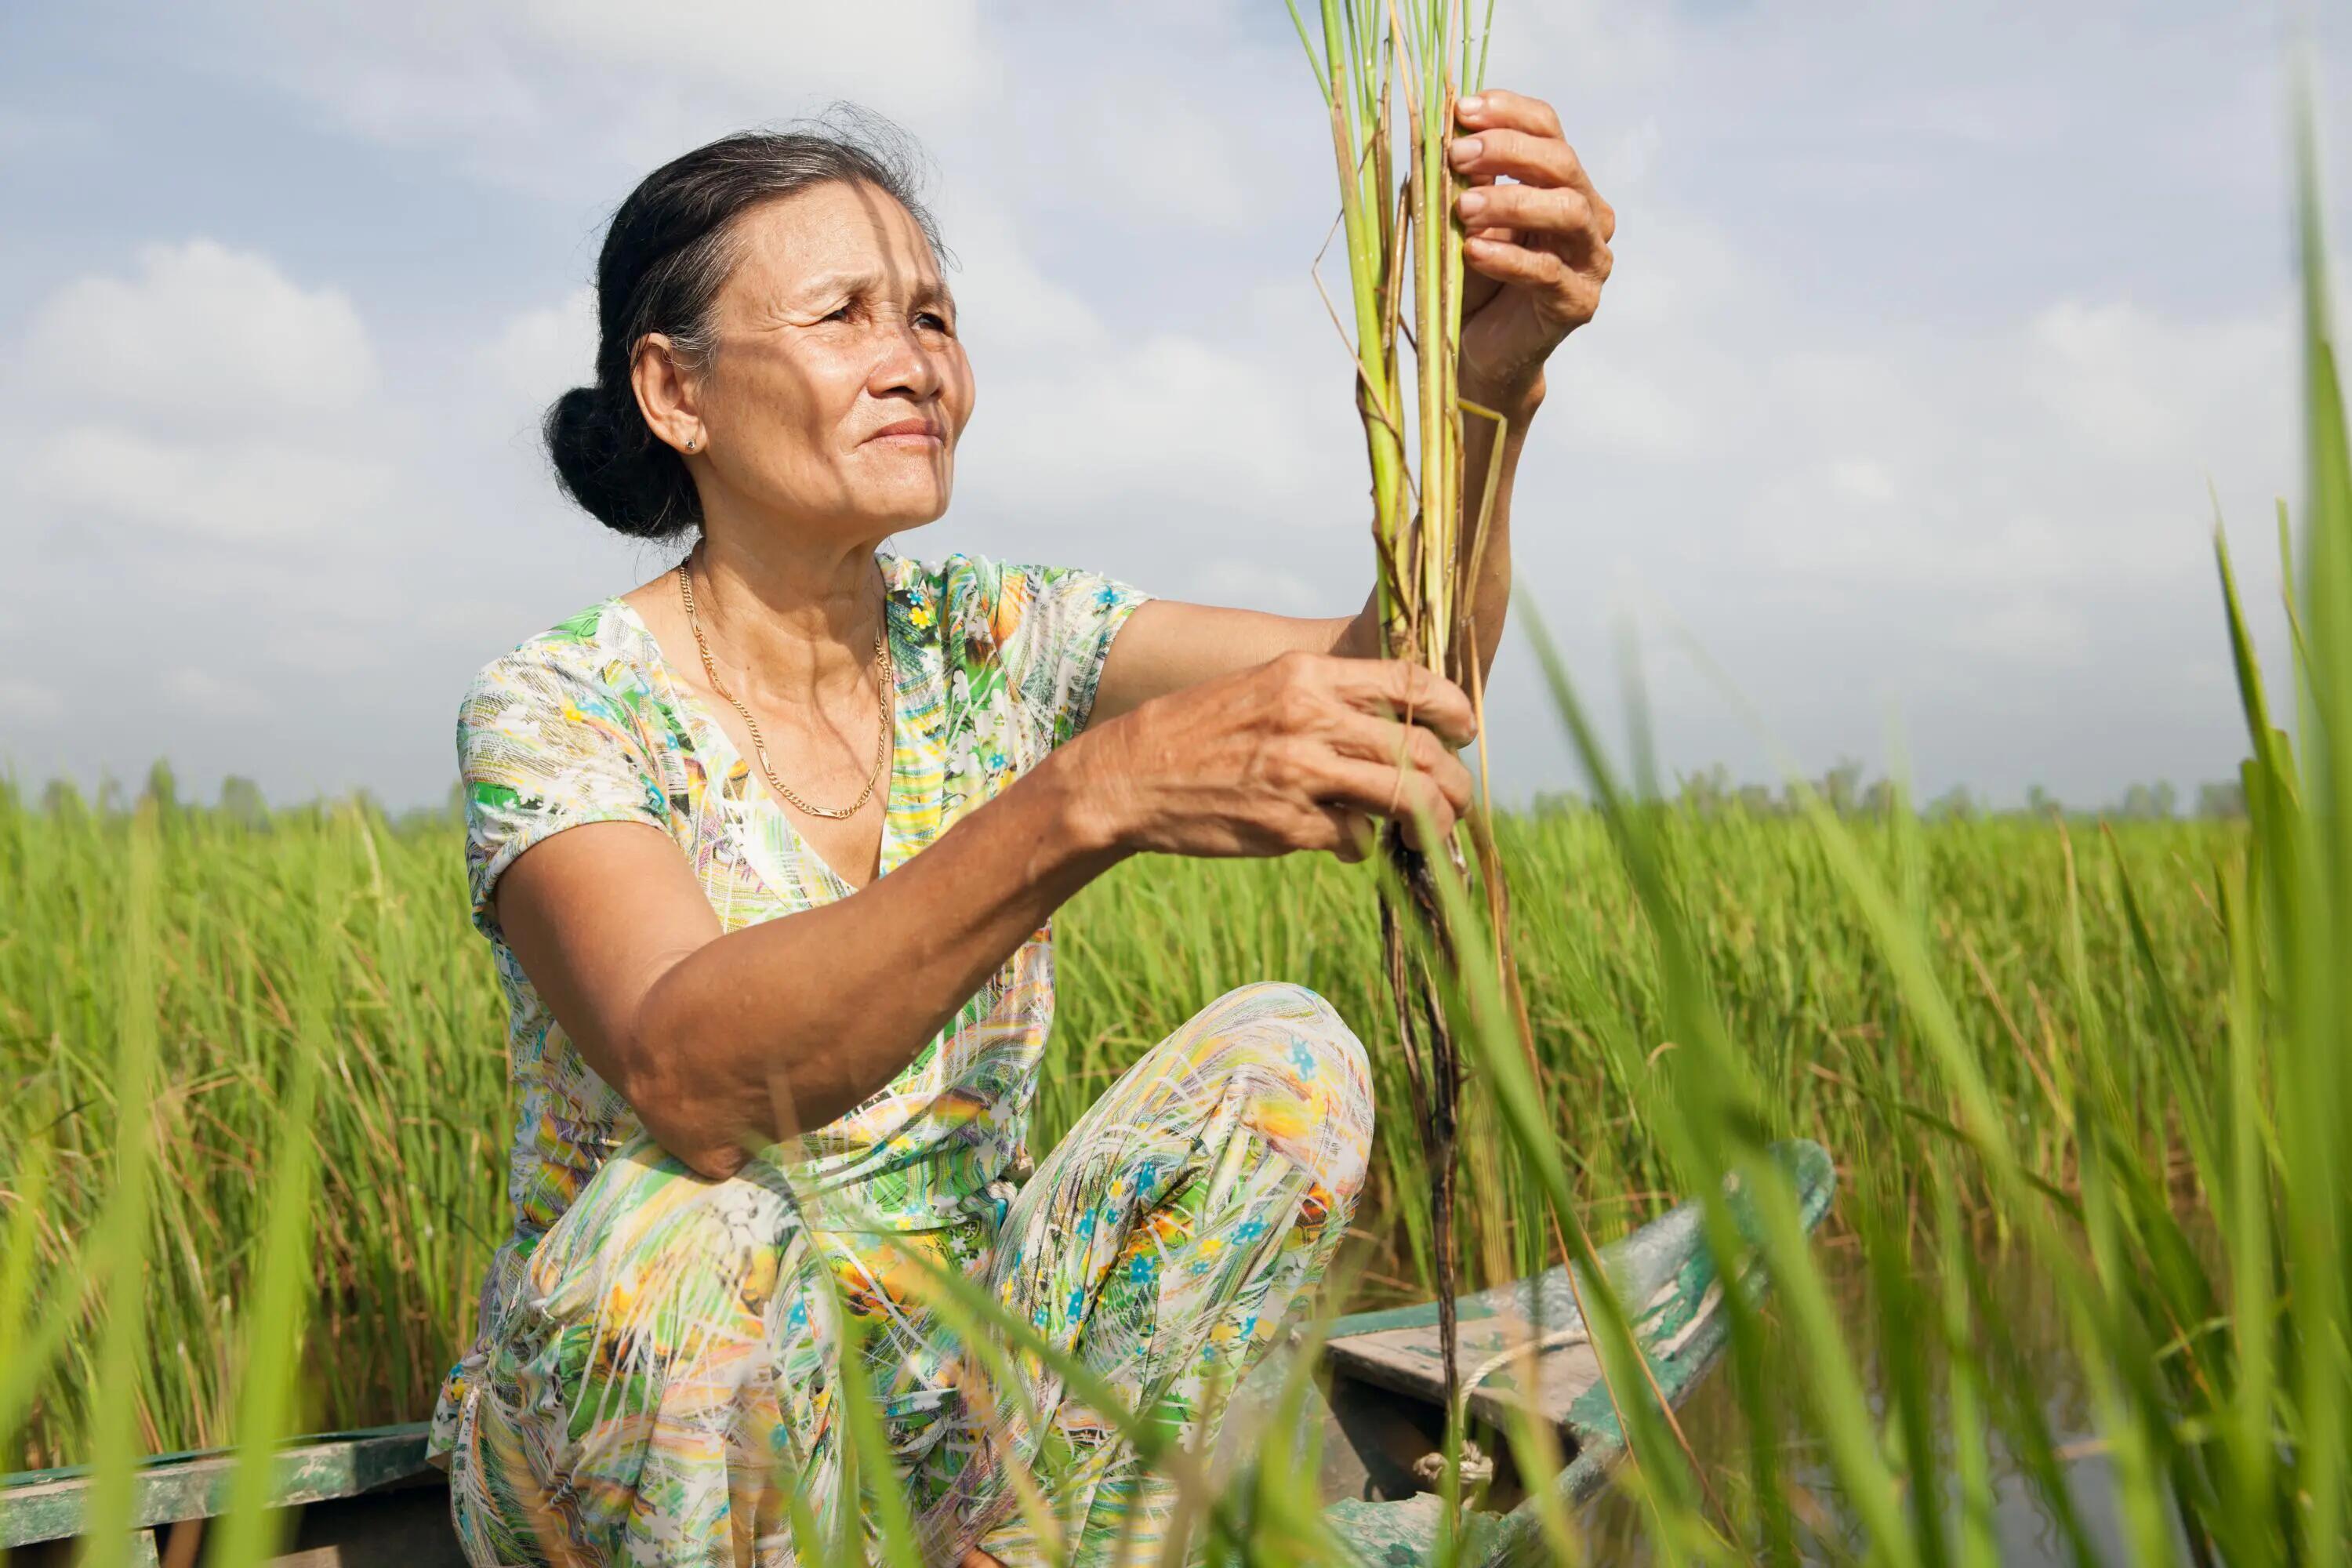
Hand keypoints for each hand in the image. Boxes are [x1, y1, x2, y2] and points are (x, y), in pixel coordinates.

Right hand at [1069, 652, 1477, 861]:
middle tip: (1457, 800)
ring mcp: (1300, 773)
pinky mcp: (1288, 825)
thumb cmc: (1199, 732)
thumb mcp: (1264, 689)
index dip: (1451, 707)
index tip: (1465, 729)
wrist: (1128, 776)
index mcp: (1306, 675)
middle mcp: (1309, 718)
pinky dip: (1360, 846)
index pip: (1408, 682)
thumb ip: (1327, 701)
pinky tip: (1344, 843)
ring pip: (1403, 798)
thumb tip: (1395, 732)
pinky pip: (1354, 840)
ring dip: (1428, 822)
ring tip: (1425, 833)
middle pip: (1418, 749)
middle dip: (1451, 782)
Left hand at [1449, 88, 1615, 409]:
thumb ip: (1464, 176)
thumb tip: (1447, 125)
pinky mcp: (1578, 302)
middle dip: (1507, 151)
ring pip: (1567, 211)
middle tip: (1457, 155)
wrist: (1482, 349)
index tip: (1462, 109)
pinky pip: (1548, 272)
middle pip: (1562, 162)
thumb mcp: (1463, 218)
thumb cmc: (1474, 277)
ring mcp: (1590, 258)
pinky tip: (1473, 251)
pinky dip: (1508, 257)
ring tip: (1463, 207)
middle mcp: (1588, 213)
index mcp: (1563, 181)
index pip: (1548, 128)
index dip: (1508, 112)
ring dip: (1512, 201)